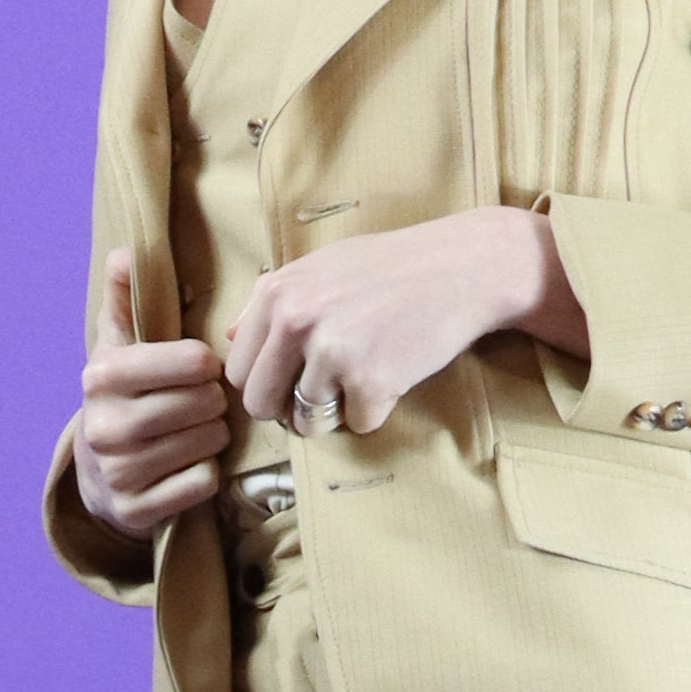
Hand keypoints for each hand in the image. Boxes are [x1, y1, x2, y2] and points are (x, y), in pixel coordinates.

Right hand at [74, 249, 230, 536]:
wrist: (98, 475)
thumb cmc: (122, 396)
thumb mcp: (119, 344)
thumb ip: (126, 297)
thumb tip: (126, 251)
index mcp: (101, 375)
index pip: (190, 362)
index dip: (207, 365)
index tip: (202, 369)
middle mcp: (104, 425)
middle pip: (202, 405)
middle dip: (214, 402)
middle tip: (208, 403)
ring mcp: (117, 472)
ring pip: (205, 444)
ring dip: (215, 436)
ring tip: (204, 429)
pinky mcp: (134, 511)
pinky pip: (200, 485)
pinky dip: (208, 473)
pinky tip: (195, 463)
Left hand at [223, 206, 589, 438]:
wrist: (461, 267)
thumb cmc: (391, 267)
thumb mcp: (320, 267)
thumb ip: (271, 301)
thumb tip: (229, 335)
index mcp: (276, 294)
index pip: (239, 370)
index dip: (265, 384)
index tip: (291, 382)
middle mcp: (295, 321)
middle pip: (261, 405)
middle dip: (288, 411)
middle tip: (323, 396)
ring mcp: (332, 352)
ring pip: (307, 422)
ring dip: (334, 413)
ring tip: (362, 378)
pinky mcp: (371, 381)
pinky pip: (358, 424)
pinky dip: (377, 410)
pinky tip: (394, 375)